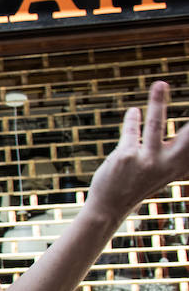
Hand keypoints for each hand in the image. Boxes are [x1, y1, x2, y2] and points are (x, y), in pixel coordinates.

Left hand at [88, 81, 188, 217]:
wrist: (110, 207)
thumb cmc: (139, 183)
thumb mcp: (164, 169)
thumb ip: (175, 149)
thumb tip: (169, 127)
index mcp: (180, 165)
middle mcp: (167, 163)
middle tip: (184, 91)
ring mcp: (146, 160)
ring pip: (155, 126)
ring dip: (158, 102)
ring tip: (161, 83)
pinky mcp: (125, 157)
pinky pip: (130, 131)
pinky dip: (132, 119)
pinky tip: (134, 111)